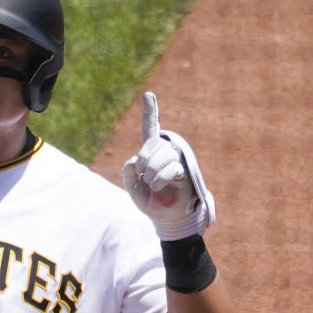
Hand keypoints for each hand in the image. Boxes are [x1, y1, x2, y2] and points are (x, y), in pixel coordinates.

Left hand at [121, 92, 214, 239]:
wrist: (165, 217)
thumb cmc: (149, 201)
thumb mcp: (132, 188)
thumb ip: (128, 174)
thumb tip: (132, 160)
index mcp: (151, 152)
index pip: (150, 128)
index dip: (150, 112)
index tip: (148, 95)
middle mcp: (165, 151)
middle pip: (152, 144)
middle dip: (144, 161)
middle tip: (142, 176)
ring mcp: (176, 159)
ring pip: (162, 155)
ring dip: (152, 172)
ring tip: (152, 185)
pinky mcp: (184, 169)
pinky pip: (171, 167)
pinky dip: (160, 177)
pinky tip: (158, 185)